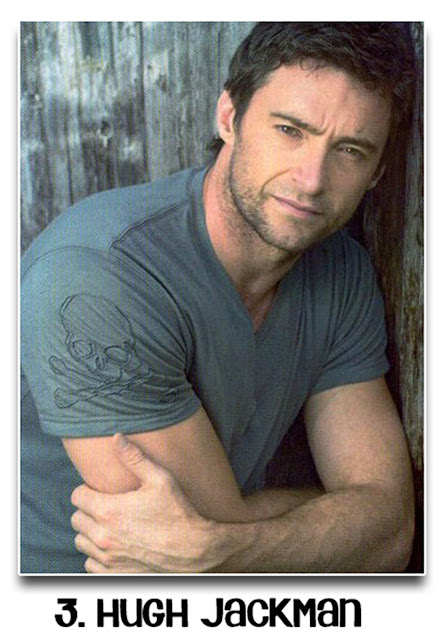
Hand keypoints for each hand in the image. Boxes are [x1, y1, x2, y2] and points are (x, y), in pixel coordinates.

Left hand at [70, 434, 230, 572]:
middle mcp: (103, 536)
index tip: (101, 490)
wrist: (193, 548)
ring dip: (90, 532)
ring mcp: (107, 557)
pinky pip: (89, 563)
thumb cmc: (177, 511)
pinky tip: (114, 544)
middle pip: (76, 519)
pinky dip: (96, 554)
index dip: (87, 490)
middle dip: (88, 510)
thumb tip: (116, 437)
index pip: (77, 497)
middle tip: (107, 506)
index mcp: (109, 510)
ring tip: (110, 525)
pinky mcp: (113, 573)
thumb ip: (134, 457)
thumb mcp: (159, 479)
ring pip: (81, 541)